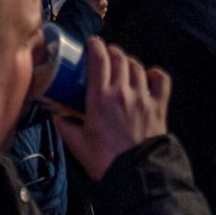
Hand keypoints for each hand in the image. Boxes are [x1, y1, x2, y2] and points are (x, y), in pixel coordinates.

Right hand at [58, 49, 172, 177]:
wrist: (134, 171)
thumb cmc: (102, 158)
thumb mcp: (76, 142)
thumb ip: (63, 124)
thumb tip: (54, 113)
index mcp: (100, 98)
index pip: (99, 60)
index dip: (95, 46)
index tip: (92, 43)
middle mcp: (123, 91)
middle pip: (119, 59)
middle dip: (112, 52)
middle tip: (106, 54)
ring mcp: (143, 97)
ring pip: (138, 67)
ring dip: (129, 62)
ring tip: (123, 64)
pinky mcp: (159, 105)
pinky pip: (161, 80)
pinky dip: (155, 74)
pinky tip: (149, 75)